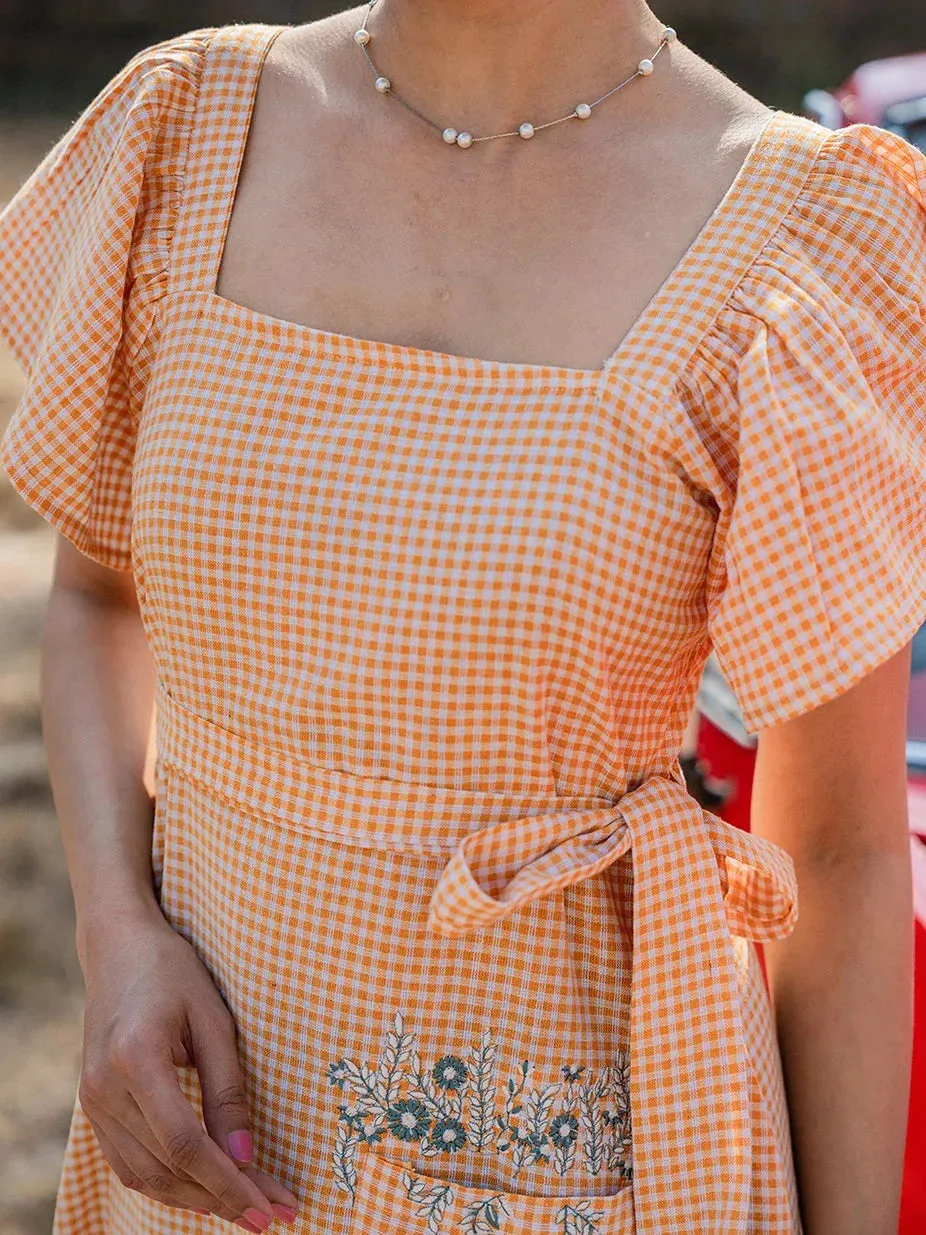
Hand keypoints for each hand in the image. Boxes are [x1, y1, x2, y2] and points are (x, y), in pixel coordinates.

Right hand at [77, 906, 299, 1229]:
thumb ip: (228, 1091)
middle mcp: (105, 1088)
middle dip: (221, 1198)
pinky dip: (168, 1182)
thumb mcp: (214, 1021)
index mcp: (136, 1059)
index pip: (184, 1143)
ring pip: (144, 1175)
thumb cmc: (174, 973)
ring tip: (244, 1207)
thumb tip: (246, 1158)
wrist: (118, 949)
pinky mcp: (93, 1106)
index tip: (267, 1206)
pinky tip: (203, 1188)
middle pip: (166, 1168)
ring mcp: (92, 1101)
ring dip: (196, 1198)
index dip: (227, 1182)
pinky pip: (129, 1162)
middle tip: (270, 1212)